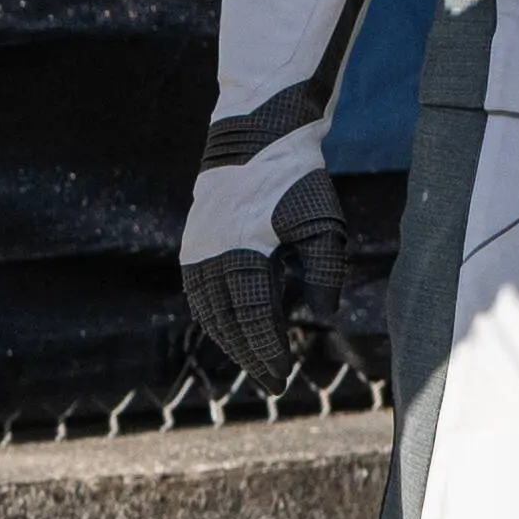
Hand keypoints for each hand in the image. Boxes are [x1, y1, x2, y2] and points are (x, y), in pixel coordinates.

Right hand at [181, 174, 355, 386]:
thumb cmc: (296, 181)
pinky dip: (212, 317)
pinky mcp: (193, 242)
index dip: (268, 350)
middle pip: (226, 322)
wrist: (255, 137)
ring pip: (206, 310)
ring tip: (253, 361)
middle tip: (273, 382)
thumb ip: (326, 272)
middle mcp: (212, 252)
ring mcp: (197, 247)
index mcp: (243, 249)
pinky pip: (196, 292)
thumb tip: (322, 318)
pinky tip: (229, 330)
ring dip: (228, 341)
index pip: (253, 317)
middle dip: (250, 355)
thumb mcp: (323, 224)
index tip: (285, 375)